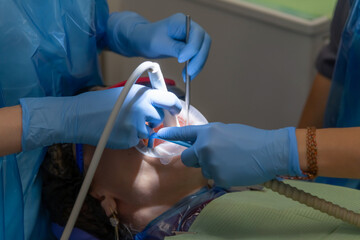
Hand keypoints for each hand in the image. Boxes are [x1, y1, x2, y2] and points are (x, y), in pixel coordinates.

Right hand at [20, 85, 181, 149]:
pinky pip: (137, 140)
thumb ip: (144, 97)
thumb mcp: (125, 92)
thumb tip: (160, 105)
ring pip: (149, 131)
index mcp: (143, 93)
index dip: (175, 107)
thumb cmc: (100, 103)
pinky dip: (130, 138)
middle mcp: (143, 108)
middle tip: (138, 118)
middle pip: (160, 118)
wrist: (79, 116)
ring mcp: (137, 124)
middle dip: (152, 119)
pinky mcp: (130, 139)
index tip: (175, 110)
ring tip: (122, 123)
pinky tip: (117, 131)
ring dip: (140, 130)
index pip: (170, 100)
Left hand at [107, 12, 210, 80]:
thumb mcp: (160, 43)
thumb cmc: (148, 38)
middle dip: (198, 59)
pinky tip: (187, 75)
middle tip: (190, 72)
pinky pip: (198, 57)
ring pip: (203, 52)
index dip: (192, 48)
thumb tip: (188, 56)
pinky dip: (195, 67)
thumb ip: (175, 48)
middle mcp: (190, 28)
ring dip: (198, 65)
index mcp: (182, 22)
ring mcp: (192, 38)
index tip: (181, 59)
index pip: (197, 34)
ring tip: (187, 76)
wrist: (143, 40)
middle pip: (204, 43)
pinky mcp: (191, 47)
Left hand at [157, 123, 300, 186]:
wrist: (269, 152)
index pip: (184, 133)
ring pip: (203, 169)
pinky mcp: (218, 177)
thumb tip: (202, 143)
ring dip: (212, 168)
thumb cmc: (251, 139)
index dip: (171, 134)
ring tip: (231, 162)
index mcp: (208, 132)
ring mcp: (210, 163)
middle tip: (210, 157)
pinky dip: (222, 176)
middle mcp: (205, 147)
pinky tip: (235, 170)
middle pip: (187, 158)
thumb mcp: (227, 131)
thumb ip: (210, 137)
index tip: (159, 134)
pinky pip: (214, 178)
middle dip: (194, 159)